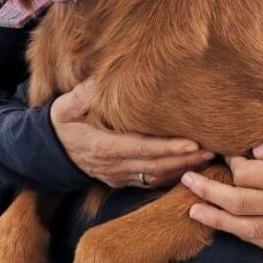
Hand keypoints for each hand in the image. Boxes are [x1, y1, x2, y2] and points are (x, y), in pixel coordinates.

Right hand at [50, 78, 214, 190]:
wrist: (49, 154)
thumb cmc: (61, 125)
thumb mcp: (64, 108)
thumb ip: (82, 95)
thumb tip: (98, 80)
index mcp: (101, 147)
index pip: (140, 149)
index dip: (167, 147)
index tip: (191, 142)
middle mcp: (113, 166)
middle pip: (155, 166)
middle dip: (185, 159)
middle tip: (213, 149)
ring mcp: (119, 176)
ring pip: (157, 176)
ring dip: (184, 169)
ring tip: (210, 158)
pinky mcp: (123, 180)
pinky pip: (152, 182)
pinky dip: (174, 176)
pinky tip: (193, 167)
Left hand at [181, 124, 262, 248]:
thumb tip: (257, 149)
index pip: (248, 174)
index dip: (232, 164)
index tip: (227, 154)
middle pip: (239, 202)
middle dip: (208, 192)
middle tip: (186, 180)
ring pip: (246, 228)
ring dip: (216, 220)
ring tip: (193, 210)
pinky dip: (241, 236)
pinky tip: (224, 226)